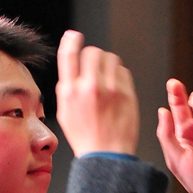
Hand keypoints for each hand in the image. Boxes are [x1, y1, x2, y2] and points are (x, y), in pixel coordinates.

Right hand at [55, 30, 138, 156]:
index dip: (71, 41)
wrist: (107, 156)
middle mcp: (89, 87)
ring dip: (108, 64)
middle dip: (93, 56)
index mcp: (69, 92)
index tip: (74, 36)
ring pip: (110, 58)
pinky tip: (117, 88)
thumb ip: (66, 90)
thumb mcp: (65, 114)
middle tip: (95, 66)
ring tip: (107, 78)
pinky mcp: (127, 94)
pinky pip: (124, 71)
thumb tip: (71, 69)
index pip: (68, 55)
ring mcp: (110, 90)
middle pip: (92, 52)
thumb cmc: (86, 138)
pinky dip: (120, 75)